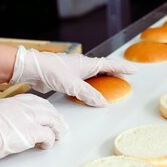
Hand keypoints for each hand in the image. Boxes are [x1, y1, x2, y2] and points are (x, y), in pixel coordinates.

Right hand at [0, 94, 67, 166]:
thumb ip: (11, 114)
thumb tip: (16, 123)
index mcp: (18, 100)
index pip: (41, 103)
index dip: (48, 111)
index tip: (51, 116)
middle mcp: (27, 107)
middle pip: (51, 112)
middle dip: (58, 120)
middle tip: (61, 129)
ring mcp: (31, 118)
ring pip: (54, 122)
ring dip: (58, 131)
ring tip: (57, 138)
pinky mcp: (32, 133)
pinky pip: (49, 136)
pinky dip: (49, 142)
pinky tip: (45, 146)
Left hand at [9, 46, 136, 106]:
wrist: (33, 69)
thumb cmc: (52, 71)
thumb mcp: (73, 85)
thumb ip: (88, 94)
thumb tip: (102, 102)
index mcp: (88, 64)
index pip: (110, 65)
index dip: (122, 69)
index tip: (134, 70)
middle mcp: (83, 65)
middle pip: (104, 69)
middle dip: (115, 74)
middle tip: (125, 79)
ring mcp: (75, 70)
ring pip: (94, 75)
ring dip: (103, 80)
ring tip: (111, 86)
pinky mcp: (67, 76)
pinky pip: (84, 81)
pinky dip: (91, 86)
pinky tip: (90, 92)